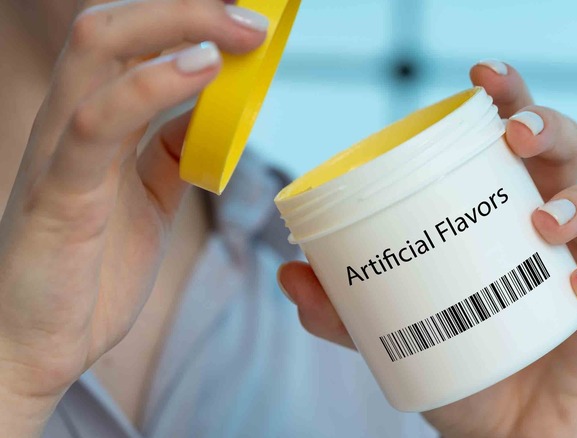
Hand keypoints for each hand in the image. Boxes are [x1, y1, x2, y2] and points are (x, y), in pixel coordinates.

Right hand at [0, 1, 267, 434]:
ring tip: (238, 33)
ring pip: (99, 52)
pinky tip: (202, 72)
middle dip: (187, 11)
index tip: (247, 24)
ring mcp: (59, 153)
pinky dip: (151, 88)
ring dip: (175, 29)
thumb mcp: (148, 199)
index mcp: (92, 126)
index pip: (129, 43)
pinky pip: (97, 124)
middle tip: (256, 22)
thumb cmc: (88, 273)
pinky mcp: (59, 193)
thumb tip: (210, 115)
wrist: (35, 345)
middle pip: (112, 28)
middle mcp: (69, 125)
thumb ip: (170, 153)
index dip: (185, 21)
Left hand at [278, 62, 576, 437]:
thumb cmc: (454, 357)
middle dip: (545, 128)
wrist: (499, 428)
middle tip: (514, 135)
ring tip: (544, 221)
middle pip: (561, 152)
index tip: (480, 76)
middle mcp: (545, 222)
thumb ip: (343, 308)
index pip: (507, 139)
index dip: (505, 98)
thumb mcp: (392, 331)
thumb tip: (289, 274)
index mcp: (496, 209)